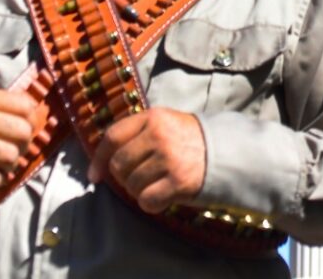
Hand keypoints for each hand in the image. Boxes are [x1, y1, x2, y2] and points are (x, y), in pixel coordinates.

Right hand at [0, 88, 36, 192]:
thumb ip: (0, 103)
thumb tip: (36, 113)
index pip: (24, 106)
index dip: (31, 119)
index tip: (24, 127)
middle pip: (22, 132)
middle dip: (25, 143)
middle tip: (16, 147)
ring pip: (10, 157)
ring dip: (12, 163)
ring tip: (3, 163)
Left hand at [87, 107, 205, 213]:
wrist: (227, 152)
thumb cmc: (190, 140)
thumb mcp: (166, 123)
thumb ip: (137, 134)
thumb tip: (101, 162)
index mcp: (153, 117)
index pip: (113, 137)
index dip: (99, 159)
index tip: (95, 176)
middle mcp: (159, 136)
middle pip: (119, 165)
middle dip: (124, 177)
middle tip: (140, 178)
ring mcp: (168, 159)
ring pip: (131, 185)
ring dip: (139, 191)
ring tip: (157, 185)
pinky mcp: (178, 181)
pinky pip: (146, 200)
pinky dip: (151, 204)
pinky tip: (164, 197)